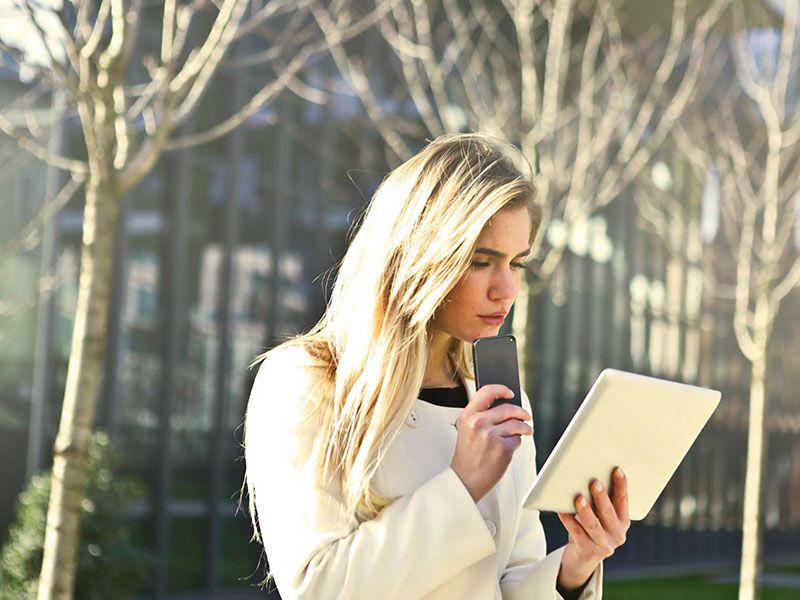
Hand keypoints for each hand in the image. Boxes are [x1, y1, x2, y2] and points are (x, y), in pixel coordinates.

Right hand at [450, 384, 532, 502]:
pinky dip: (516, 442)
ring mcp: (491, 435)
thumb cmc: (467, 456)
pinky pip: (517, 439)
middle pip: (508, 408)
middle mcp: (479, 423)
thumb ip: (481, 416)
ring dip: (524, 428)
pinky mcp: (503, 448)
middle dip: (521, 412)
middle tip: (526, 416)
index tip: (510, 392)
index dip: (501, 389)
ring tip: (526, 431)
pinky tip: (510, 447)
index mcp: (468, 416)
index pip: (486, 392)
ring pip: (516, 424)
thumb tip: (505, 406)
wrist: (465, 479)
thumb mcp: (466, 429)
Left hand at [556, 467, 629, 590]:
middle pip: (608, 512)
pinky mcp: (588, 551)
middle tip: (594, 482)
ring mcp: (603, 544)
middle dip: (601, 497)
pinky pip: (576, 533)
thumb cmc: (591, 527)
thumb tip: (588, 475)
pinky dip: (568, 520)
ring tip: (578, 498)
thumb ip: (599, 500)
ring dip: (586, 510)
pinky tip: (561, 510)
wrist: (583, 557)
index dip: (621, 485)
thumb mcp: (600, 515)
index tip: (617, 470)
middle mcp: (617, 534)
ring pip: (593, 525)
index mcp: (623, 521)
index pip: (623, 501)